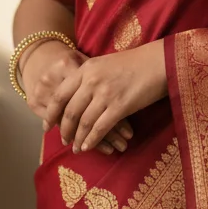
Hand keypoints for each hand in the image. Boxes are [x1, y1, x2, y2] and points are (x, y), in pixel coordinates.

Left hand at [45, 41, 167, 153]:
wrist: (160, 61)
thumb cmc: (135, 63)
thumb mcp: (106, 64)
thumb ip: (90, 77)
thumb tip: (77, 96)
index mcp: (86, 69)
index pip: (60, 94)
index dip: (51, 112)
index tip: (47, 125)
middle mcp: (92, 81)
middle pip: (70, 111)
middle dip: (64, 129)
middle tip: (63, 139)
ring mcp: (105, 94)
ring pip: (84, 122)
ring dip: (78, 138)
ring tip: (76, 147)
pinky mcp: (120, 106)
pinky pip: (100, 128)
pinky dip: (92, 140)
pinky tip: (88, 146)